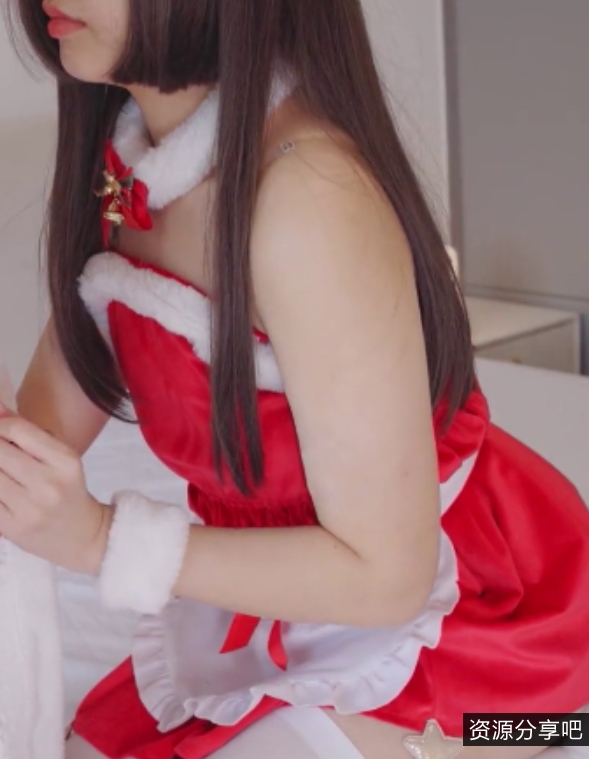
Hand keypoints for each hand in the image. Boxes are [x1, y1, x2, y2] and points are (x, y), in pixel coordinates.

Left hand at [0, 406, 111, 573]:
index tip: (0, 430)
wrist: (83, 536)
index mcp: (66, 462)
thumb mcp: (62, 459)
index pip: (19, 431)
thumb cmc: (69, 491)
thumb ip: (30, 435)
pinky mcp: (12, 528)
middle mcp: (49, 484)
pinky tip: (1, 485)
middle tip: (1, 451)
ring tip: (3, 469)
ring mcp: (29, 509)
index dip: (0, 426)